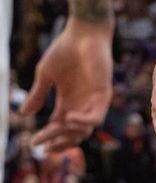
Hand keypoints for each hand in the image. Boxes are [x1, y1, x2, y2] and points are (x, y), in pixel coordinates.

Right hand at [20, 20, 112, 151]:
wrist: (83, 34)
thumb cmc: (65, 51)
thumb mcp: (46, 75)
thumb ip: (38, 95)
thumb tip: (24, 115)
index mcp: (68, 102)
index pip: (58, 127)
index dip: (47, 136)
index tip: (33, 142)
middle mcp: (81, 105)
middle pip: (73, 134)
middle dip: (59, 142)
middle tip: (45, 148)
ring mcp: (93, 101)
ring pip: (85, 129)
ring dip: (69, 134)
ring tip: (54, 131)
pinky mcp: (104, 95)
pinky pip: (96, 117)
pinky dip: (83, 122)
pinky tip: (68, 119)